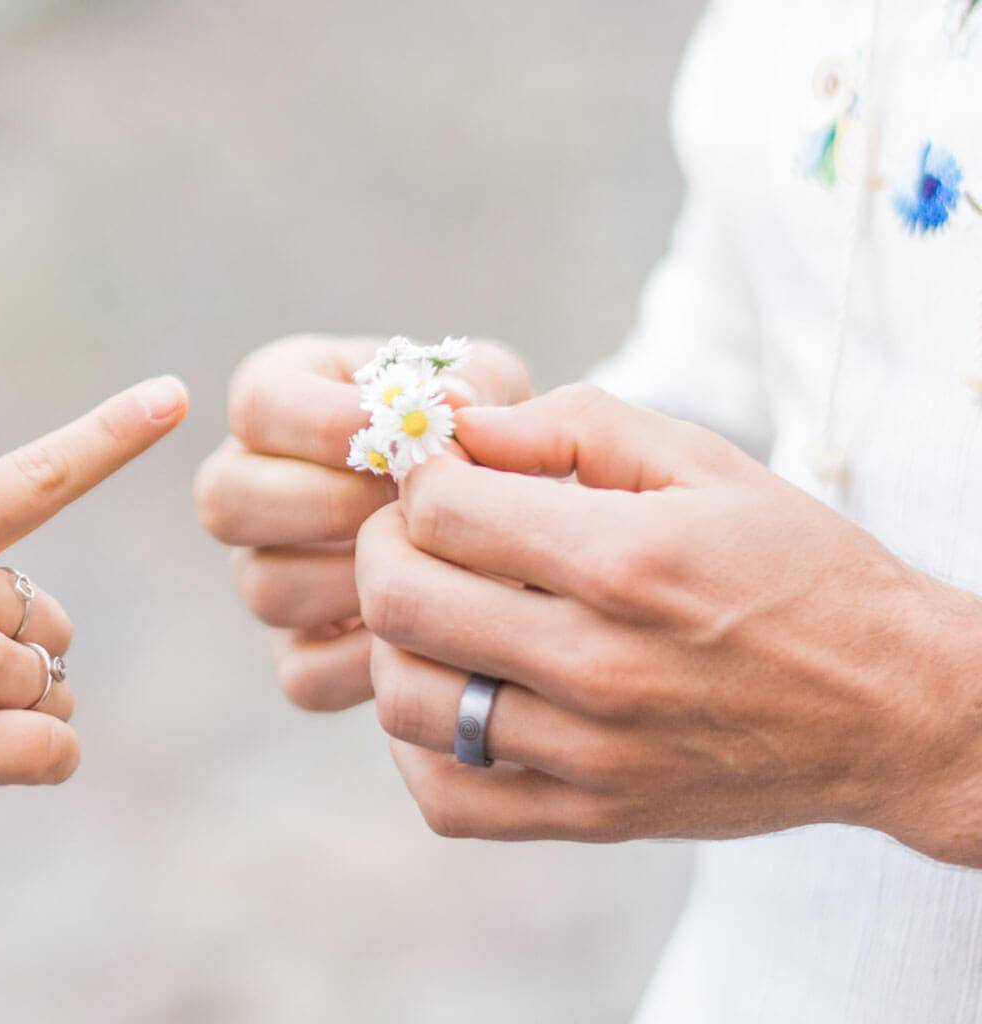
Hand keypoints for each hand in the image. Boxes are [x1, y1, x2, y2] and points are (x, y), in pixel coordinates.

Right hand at [194, 335, 530, 710]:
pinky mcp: (296, 656)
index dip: (324, 422)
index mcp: (280, 404)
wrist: (508, 528)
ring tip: (436, 563)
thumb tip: (451, 404)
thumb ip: (475, 384)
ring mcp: (263, 575)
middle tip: (407, 507)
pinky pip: (305, 672)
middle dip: (326, 504)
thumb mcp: (491, 388)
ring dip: (357, 580)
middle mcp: (250, 488)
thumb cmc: (483, 437)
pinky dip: (372, 659)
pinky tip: (434, 629)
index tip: (402, 436)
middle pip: (225, 499)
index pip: (256, 404)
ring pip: (264, 588)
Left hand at [357, 384, 981, 865]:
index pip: (442, 512)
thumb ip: (573, 426)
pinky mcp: (591, 815)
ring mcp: (590, 755)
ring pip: (406, 701)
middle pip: (401, 604)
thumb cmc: (796, 568)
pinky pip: (449, 798)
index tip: (437, 470)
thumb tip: (461, 426)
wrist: (891, 706)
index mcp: (626, 562)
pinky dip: (419, 744)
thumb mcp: (703, 462)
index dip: (417, 476)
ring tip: (434, 610)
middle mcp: (599, 665)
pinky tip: (454, 692)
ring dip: (392, 641)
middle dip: (380, 546)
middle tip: (411, 530)